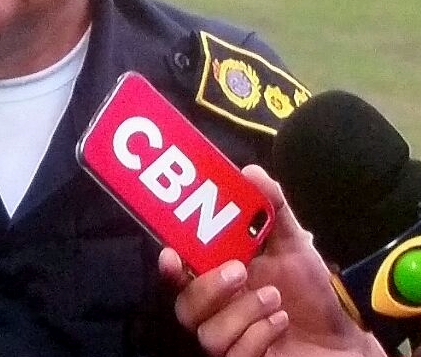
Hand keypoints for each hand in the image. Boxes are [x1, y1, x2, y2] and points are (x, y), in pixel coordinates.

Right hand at [159, 164, 384, 356]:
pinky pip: (235, 356)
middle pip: (183, 307)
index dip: (167, 266)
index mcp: (217, 279)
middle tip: (238, 271)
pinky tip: (280, 321)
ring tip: (274, 299)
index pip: (177, 275)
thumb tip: (250, 171)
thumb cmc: (309, 290)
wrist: (342, 338)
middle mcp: (216, 312)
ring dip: (242, 313)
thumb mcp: (292, 244)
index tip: (171, 253)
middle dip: (207, 289)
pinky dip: (259, 336)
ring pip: (207, 335)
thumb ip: (271, 208)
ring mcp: (230, 341)